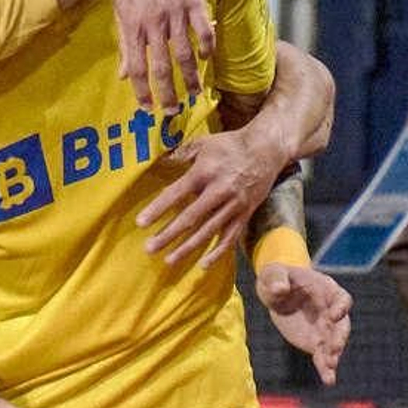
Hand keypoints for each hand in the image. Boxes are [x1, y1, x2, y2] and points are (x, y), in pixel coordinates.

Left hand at [114, 0, 214, 106]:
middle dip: (167, 94)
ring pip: (184, 53)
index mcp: (132, 27)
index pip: (136, 68)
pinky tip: (207, 57)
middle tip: (173, 111)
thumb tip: (124, 75)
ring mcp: (173, 12)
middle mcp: (152, 23)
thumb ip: (125, 44)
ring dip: (190, 77)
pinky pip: (202, 29)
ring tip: (194, 93)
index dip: (141, 92)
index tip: (147, 109)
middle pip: (161, 67)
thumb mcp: (121, 10)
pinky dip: (206, 46)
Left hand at [136, 124, 278, 266]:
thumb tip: (160, 162)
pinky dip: (218, 252)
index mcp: (205, 172)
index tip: (141, 223)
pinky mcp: (245, 213)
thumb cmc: (230, 144)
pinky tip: (204, 265)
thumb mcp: (204, 143)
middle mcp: (219, 191)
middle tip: (149, 248)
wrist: (267, 148)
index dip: (158, 209)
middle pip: (190, 218)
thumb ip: (181, 154)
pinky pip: (230, 237)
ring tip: (169, 260)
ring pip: (208, 231)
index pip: (176, 194)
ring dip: (188, 248)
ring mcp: (234, 204)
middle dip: (168, 235)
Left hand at [256, 261, 352, 385]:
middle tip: (334, 349)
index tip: (334, 316)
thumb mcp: (273, 274)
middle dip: (340, 337)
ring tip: (330, 369)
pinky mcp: (315, 343)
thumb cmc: (277, 278)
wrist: (276, 292)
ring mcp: (325, 328)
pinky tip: (328, 381)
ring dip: (334, 356)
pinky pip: (323, 357)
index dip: (341, 307)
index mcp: (326, 290)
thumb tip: (279, 289)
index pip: (341, 298)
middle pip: (342, 325)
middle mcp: (331, 310)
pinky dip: (326, 368)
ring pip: (334, 344)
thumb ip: (276, 279)